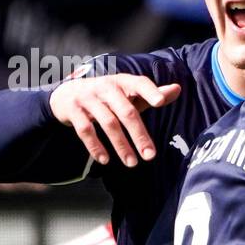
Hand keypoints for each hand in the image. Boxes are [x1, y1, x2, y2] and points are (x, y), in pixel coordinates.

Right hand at [50, 74, 180, 166]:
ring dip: (121, 145)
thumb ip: (151, 94)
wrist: (67, 94)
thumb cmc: (107, 96)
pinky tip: (105, 160)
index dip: (149, 91)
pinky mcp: (73, 110)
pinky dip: (95, 146)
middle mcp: (105, 87)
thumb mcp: (128, 93)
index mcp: (122, 81)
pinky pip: (85, 130)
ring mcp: (88, 98)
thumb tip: (177, 89)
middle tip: (150, 156)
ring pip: (108, 123)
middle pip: (126, 111)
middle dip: (139, 134)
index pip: (139, 83)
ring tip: (132, 163)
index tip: (159, 103)